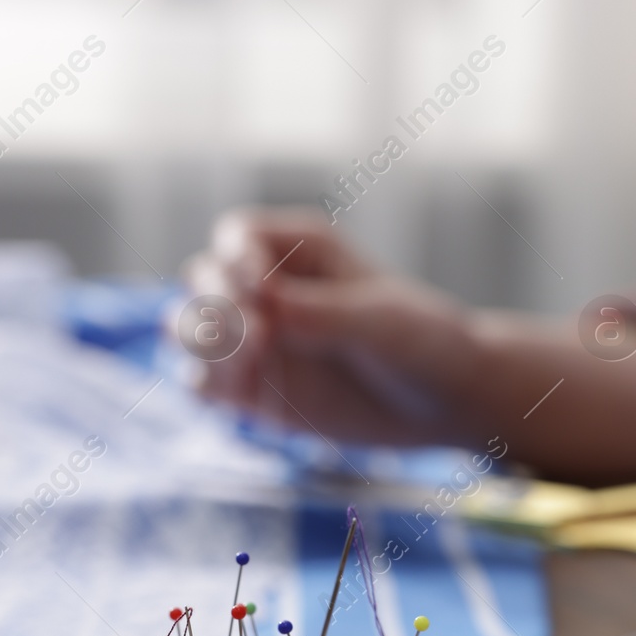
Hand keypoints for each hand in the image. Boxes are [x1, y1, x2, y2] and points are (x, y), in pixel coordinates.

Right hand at [183, 209, 480, 446]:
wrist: (445, 400)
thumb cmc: (422, 342)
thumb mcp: (378, 320)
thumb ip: (319, 312)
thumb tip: (263, 306)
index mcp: (300, 249)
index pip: (237, 235)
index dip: (236, 259)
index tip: (262, 289)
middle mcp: (269, 290)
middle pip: (202, 278)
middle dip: (217, 304)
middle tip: (260, 338)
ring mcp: (257, 342)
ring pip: (190, 330)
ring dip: (201, 343)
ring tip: (246, 363)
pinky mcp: (255, 391)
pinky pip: (203, 384)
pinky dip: (206, 386)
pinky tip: (237, 396)